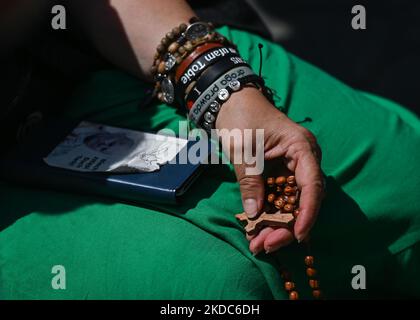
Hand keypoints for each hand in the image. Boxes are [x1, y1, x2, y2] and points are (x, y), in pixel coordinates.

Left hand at [215, 87, 323, 254]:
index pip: (312, 183)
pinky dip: (270, 214)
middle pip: (303, 199)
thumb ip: (250, 181)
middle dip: (286, 225)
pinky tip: (258, 229)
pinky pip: (279, 198)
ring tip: (259, 243)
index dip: (308, 212)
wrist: (232, 102)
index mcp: (301, 147)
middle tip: (267, 245)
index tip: (297, 234)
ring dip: (277, 224)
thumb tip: (255, 214)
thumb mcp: (243, 150)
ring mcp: (292, 167)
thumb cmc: (241, 118)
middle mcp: (302, 159)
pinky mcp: (280, 173)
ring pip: (291, 202)